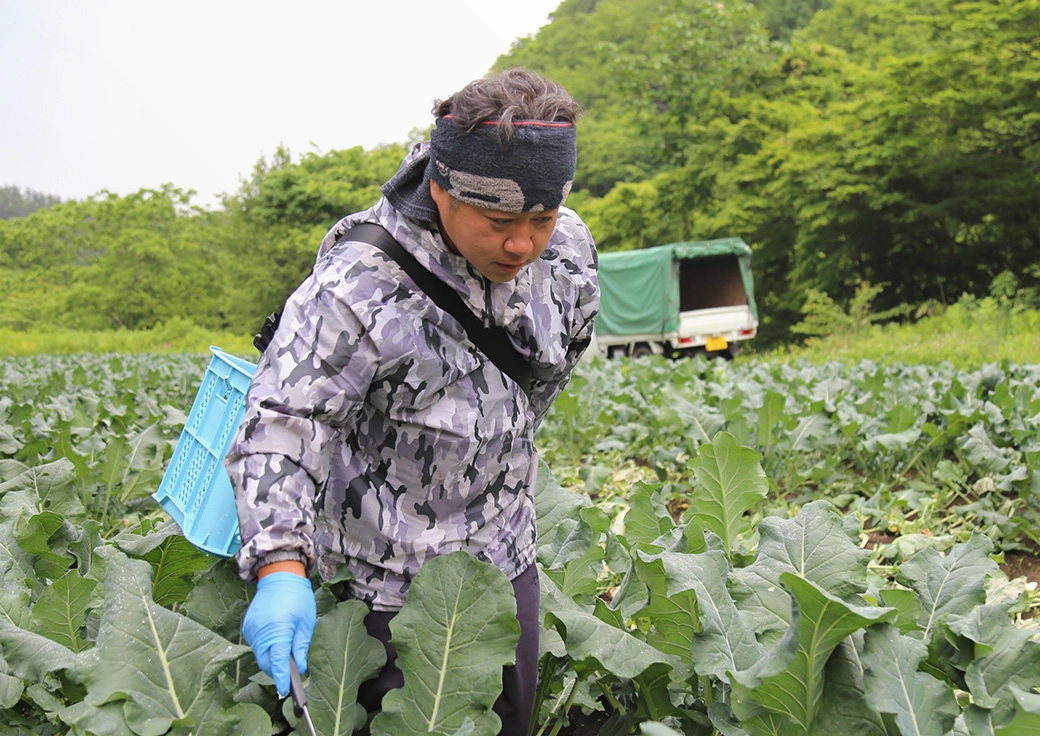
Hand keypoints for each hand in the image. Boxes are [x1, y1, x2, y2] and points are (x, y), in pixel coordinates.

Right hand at [242, 571, 315, 695]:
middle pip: (266, 662)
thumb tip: (301, 668)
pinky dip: (266, 647)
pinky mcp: (247, 627)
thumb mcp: (306, 622)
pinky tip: (276, 639)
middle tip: (290, 670)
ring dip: (271, 658)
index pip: (278, 662)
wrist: (279, 576)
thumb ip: (301, 646)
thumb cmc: (297, 597)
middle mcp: (260, 631)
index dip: (282, 678)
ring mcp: (251, 629)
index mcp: (278, 629)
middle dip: (277, 670)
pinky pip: (256, 644)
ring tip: (285, 651)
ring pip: (260, 655)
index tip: (285, 690)